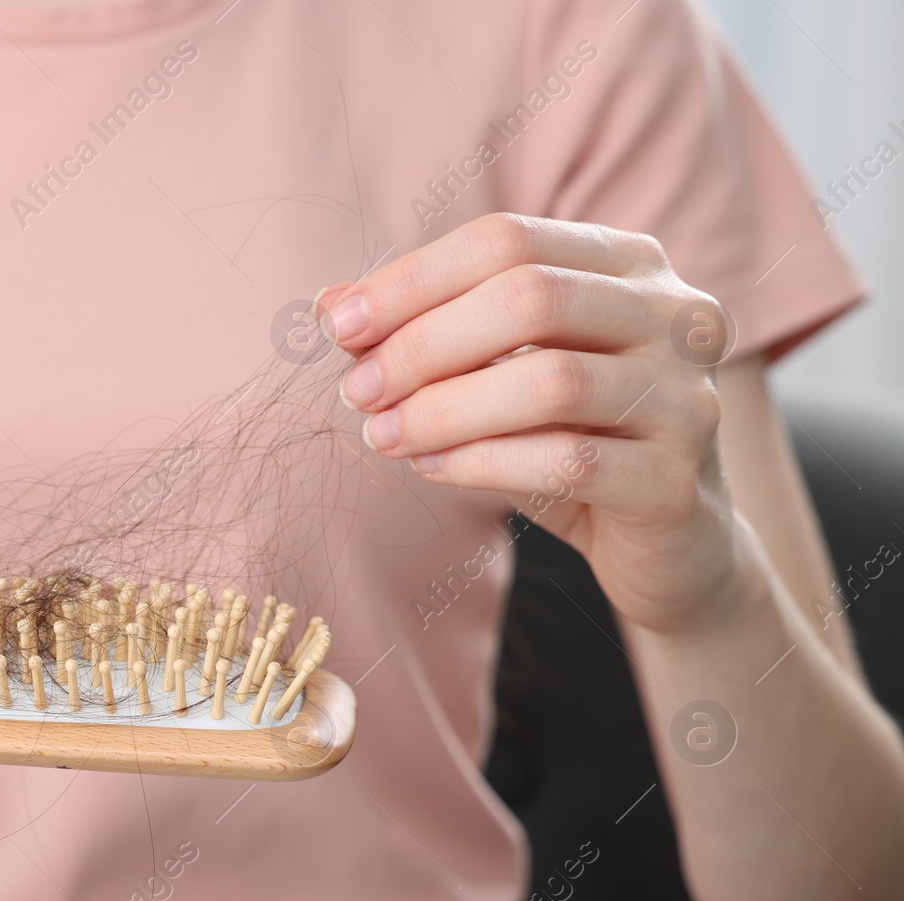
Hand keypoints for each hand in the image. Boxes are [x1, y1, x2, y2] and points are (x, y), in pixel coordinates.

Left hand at [319, 213, 742, 632]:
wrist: (669, 547)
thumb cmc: (570, 441)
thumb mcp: (497, 375)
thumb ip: (426, 330)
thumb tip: (328, 304)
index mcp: (630, 263)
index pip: (508, 239)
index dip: (413, 279)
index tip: (337, 324)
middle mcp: (676, 314)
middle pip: (530, 298)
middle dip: (424, 343)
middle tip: (357, 389)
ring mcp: (688, 397)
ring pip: (549, 383)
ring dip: (443, 409)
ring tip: (382, 434)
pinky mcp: (676, 482)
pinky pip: (565, 462)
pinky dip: (482, 462)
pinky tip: (432, 468)